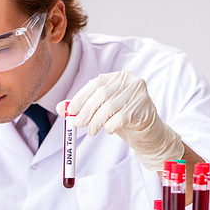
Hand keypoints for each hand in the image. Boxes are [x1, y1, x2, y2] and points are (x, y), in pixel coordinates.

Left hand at [56, 71, 183, 170]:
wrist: (148, 133)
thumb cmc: (123, 118)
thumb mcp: (102, 110)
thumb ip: (83, 106)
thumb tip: (61, 107)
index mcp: (118, 77)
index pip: (95, 84)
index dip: (81, 97)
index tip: (70, 111)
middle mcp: (130, 81)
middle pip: (102, 94)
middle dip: (86, 111)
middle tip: (78, 124)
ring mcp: (139, 94)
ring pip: (110, 107)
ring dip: (96, 122)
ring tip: (91, 131)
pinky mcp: (144, 108)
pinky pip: (120, 118)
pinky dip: (110, 126)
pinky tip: (109, 130)